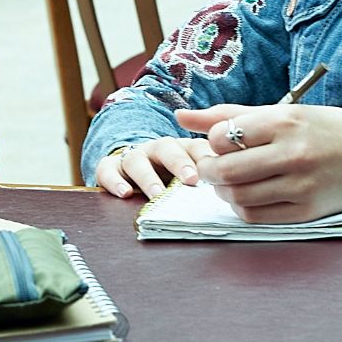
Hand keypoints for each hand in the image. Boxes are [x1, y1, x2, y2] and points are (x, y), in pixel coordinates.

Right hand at [92, 135, 214, 200]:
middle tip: (191, 180)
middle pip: (167, 148)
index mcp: (181, 148)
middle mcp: (156, 149)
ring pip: (137, 160)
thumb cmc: (170, 176)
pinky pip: (108, 170)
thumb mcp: (191, 175)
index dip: (204, 157)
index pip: (195, 147)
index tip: (215, 170)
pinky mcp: (110, 167)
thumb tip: (234, 192)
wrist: (134, 168)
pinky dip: (114, 181)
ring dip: (148, 177)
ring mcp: (133, 157)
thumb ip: (208, 177)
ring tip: (157, 194)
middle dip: (179, 163)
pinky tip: (124, 193)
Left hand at [174, 102, 341, 222]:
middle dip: (209, 172)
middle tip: (212, 169)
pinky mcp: (307, 211)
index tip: (220, 144)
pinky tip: (248, 196)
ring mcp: (301, 185)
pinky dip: (243, 208)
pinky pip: (258, 217)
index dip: (213, 142)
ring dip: (224, 192)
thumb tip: (181, 117)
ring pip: (239, 197)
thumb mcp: (281, 111)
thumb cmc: (323, 128)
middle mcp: (292, 153)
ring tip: (229, 182)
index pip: (224, 136)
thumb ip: (229, 114)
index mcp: (284, 121)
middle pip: (227, 171)